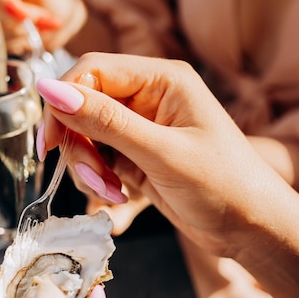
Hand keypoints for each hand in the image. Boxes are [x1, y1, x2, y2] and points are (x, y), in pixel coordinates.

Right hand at [0, 0, 86, 54]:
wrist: (62, 18)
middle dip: (28, 18)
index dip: (7, 3)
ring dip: (31, 31)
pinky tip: (36, 32)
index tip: (25, 12)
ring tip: (45, 21)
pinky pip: (9, 46)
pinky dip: (28, 41)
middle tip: (50, 18)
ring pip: (5, 33)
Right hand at [35, 53, 298, 297]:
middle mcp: (148, 97)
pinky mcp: (135, 155)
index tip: (50, 141)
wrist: (248, 227)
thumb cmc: (223, 185)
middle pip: (83, 105)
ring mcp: (140, 127)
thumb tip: (51, 89)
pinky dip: (98, 178)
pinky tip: (119, 195)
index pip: (92, 70)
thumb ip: (105, 121)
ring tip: (112, 193)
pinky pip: (97, 158)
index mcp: (161, 79)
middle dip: (79, 144)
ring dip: (88, 167)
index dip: (63, 101)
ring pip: (86, 135)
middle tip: (93, 179)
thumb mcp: (161, 152)